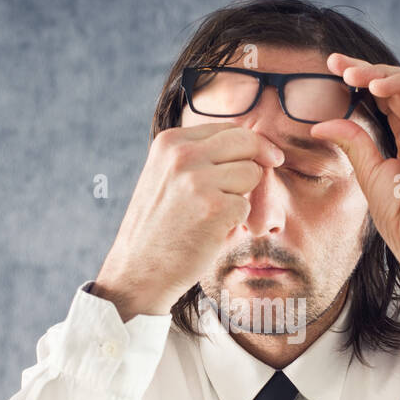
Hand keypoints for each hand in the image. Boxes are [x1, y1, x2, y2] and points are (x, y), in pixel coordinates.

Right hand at [95, 123, 283, 320]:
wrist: (138, 271)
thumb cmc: (158, 227)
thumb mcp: (167, 177)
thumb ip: (200, 156)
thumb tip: (255, 145)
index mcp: (170, 142)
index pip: (228, 128)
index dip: (249, 145)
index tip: (260, 158)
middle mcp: (182, 155)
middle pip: (247, 142)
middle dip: (259, 160)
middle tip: (260, 177)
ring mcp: (198, 181)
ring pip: (251, 173)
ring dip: (242, 196)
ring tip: (214, 214)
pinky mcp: (214, 209)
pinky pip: (246, 206)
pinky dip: (235, 222)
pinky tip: (210, 231)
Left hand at [309, 53, 399, 268]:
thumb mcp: (368, 172)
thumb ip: (352, 142)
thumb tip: (319, 123)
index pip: (385, 96)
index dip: (360, 79)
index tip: (330, 69)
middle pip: (397, 84)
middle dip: (366, 69)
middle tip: (334, 63)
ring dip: (381, 73)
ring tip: (351, 74)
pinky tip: (374, 87)